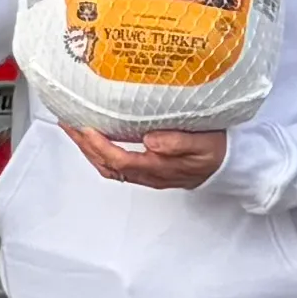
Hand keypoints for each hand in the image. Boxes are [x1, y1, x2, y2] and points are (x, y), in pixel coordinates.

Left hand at [63, 121, 228, 189]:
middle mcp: (149, 174)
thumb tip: (149, 140)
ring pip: (108, 167)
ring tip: (73, 128)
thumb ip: (178, 142)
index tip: (85, 128)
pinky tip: (94, 139)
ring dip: (88, 149)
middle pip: (106, 165)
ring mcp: (147, 174)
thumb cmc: (218, 152)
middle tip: (66, 123)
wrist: (230, 167)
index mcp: (159, 167)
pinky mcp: (148, 170)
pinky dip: (99, 152)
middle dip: (84, 145)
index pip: (120, 160)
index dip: (99, 146)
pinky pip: (116, 165)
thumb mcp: (204, 143)